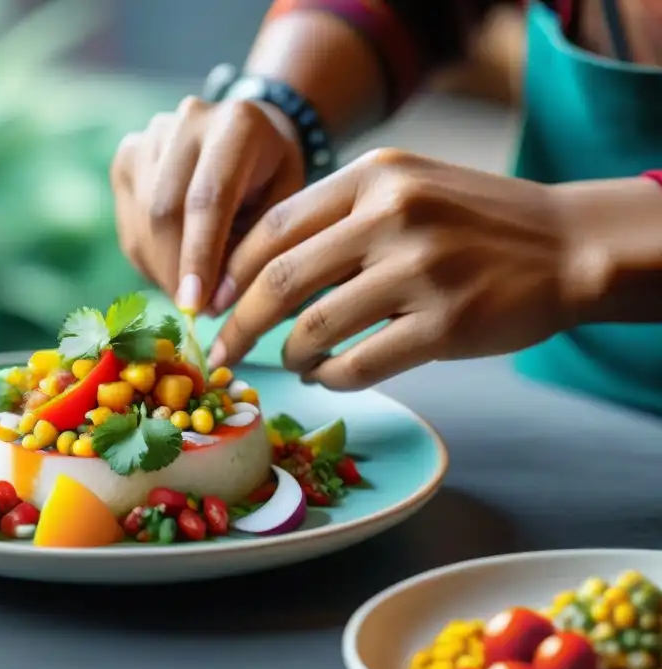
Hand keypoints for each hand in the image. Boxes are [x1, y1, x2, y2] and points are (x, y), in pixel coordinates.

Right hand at [110, 96, 305, 312]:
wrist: (250, 129)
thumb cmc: (274, 176)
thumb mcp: (286, 207)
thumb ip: (255, 249)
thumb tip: (214, 303)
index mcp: (237, 125)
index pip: (207, 199)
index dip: (197, 256)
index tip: (195, 306)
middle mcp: (187, 121)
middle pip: (164, 210)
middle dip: (175, 271)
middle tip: (193, 312)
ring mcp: (151, 136)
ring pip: (141, 220)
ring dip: (160, 269)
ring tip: (188, 291)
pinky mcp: (127, 156)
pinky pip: (128, 222)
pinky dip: (148, 257)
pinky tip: (171, 269)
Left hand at [208, 149, 599, 389]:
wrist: (568, 245)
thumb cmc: (473, 222)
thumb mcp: (406, 188)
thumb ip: (338, 216)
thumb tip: (253, 273)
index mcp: (374, 178)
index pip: (273, 227)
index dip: (231, 272)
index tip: (213, 303)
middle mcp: (394, 216)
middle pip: (281, 279)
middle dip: (239, 324)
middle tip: (222, 352)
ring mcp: (422, 271)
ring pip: (316, 328)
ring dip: (290, 354)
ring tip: (292, 361)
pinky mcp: (447, 325)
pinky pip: (359, 364)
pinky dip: (331, 377)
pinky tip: (330, 375)